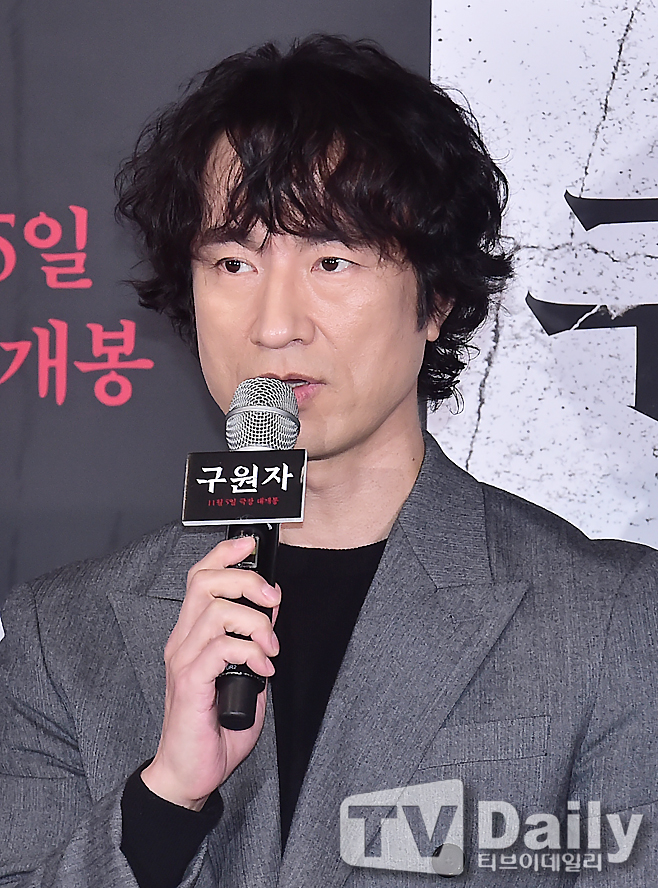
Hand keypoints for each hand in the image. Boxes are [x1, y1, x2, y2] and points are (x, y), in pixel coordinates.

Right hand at [141, 536, 279, 809]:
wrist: (190, 772)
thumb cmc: (216, 726)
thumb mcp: (245, 674)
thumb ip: (253, 641)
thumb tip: (271, 611)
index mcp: (192, 634)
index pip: (201, 576)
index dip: (225, 554)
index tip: (251, 545)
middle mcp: (183, 641)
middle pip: (205, 582)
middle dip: (247, 581)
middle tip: (273, 601)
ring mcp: (183, 660)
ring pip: (216, 612)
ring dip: (254, 623)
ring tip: (270, 647)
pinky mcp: (189, 683)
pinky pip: (219, 648)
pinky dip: (248, 651)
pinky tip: (262, 668)